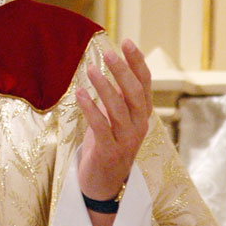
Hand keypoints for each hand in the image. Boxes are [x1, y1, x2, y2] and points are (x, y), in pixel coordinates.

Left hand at [74, 39, 151, 202]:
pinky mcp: (109, 152)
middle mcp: (139, 125)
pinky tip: (80, 93)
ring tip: (89, 69)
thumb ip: (119, 94)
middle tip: (108, 52)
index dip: (137, 62)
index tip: (127, 41)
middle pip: (134, 93)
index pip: (145, 83)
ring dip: (104, 86)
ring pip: (118, 108)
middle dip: (122, 70)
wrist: (104, 183)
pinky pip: (101, 127)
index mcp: (142, 114)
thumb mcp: (116, 116)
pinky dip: (90, 109)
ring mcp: (126, 140)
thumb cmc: (108, 143)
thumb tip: (117, 64)